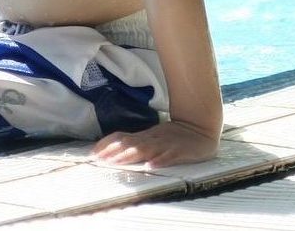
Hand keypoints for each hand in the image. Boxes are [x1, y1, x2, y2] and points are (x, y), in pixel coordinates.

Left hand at [91, 120, 219, 168]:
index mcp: (144, 135)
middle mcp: (153, 139)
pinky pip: (170, 156)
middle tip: (100, 160)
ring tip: (118, 162)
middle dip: (115, 152)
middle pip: (131, 144)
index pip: (122, 137)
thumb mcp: (152, 137)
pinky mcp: (181, 151)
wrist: (201, 128)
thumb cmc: (173, 136)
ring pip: (147, 149)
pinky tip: (152, 165)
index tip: (93, 154)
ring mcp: (166, 144)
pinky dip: (161, 160)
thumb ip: (134, 143)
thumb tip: (111, 150)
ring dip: (132, 156)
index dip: (107, 144)